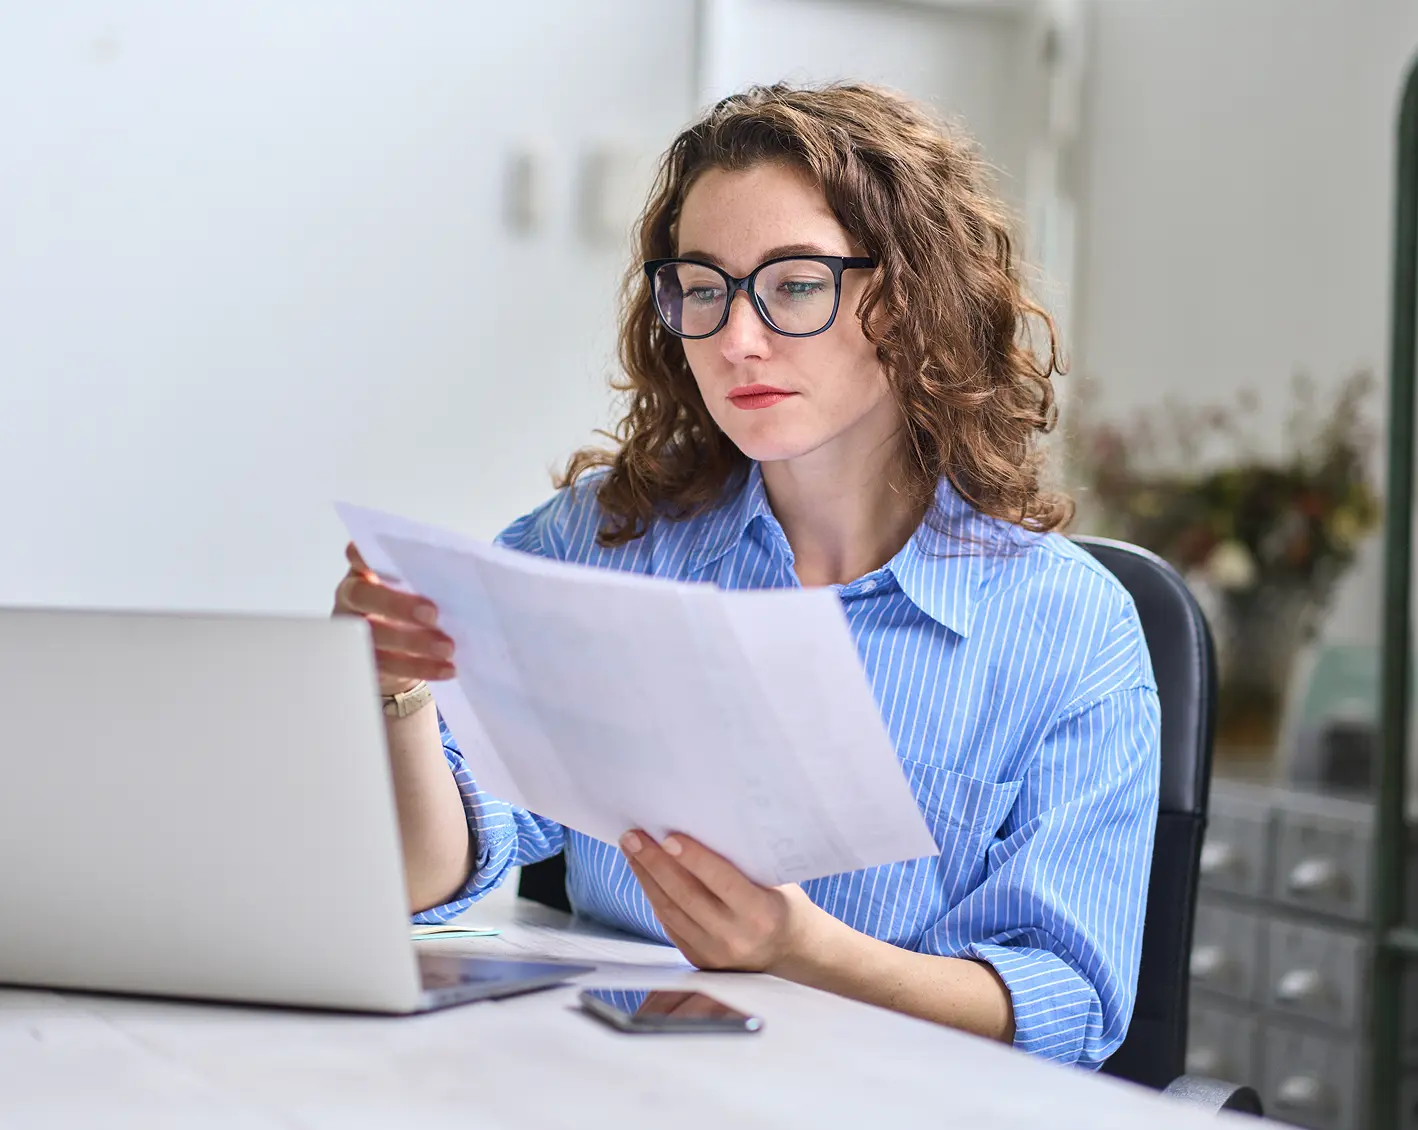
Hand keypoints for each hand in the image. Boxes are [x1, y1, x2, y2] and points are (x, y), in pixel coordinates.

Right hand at [332, 542, 455, 695]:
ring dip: (414, 643)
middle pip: (363, 597)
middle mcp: (353, 599)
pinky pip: (391, 668)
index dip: (365, 555)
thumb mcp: (417, 586)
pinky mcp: (365, 664)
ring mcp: (354, 633)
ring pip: (376, 637)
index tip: (384, 554)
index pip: (358, 556)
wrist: (399, 653)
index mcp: (365, 572)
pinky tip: (447, 668)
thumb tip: (470, 569)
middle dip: (397, 605)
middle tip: (432, 613)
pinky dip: (422, 668)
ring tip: (448, 647)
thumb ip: (430, 577)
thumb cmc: (412, 605)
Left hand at [618, 830, 822, 972]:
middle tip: (633, 837)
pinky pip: (670, 925)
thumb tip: (699, 829)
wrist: (792, 952)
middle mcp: (735, 936)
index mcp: (761, 913)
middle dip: (655, 863)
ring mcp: (715, 953)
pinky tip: (645, 875)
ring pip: (670, 911)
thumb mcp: (775, 881)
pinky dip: (655, 897)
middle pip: (685, 895)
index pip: (721, 881)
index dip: (693, 858)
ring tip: (632, 851)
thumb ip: (741, 865)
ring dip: (647, 878)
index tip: (668, 836)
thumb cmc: (783, 904)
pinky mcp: (699, 961)